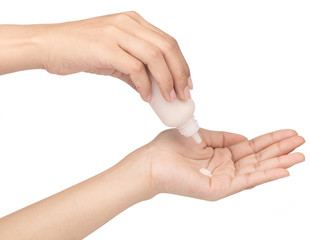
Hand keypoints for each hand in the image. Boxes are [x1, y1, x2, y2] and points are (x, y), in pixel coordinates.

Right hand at [40, 12, 191, 101]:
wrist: (48, 45)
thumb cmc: (80, 50)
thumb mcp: (114, 56)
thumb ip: (135, 69)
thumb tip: (154, 89)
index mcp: (134, 22)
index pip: (168, 42)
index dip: (182, 65)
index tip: (187, 84)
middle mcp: (129, 23)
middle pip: (168, 48)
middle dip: (180, 74)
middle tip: (183, 95)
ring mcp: (117, 33)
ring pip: (155, 57)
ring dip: (166, 81)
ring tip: (168, 99)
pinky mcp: (105, 47)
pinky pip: (135, 68)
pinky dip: (144, 85)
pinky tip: (145, 97)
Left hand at [137, 128, 304, 199]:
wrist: (152, 161)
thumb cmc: (170, 148)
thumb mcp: (202, 135)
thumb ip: (224, 137)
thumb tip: (244, 137)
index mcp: (221, 154)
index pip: (252, 146)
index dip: (270, 139)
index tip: (288, 132)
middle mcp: (225, 167)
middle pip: (259, 157)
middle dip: (280, 149)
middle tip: (301, 141)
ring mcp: (224, 179)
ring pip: (257, 170)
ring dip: (279, 162)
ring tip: (300, 155)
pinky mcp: (219, 188)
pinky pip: (246, 181)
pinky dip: (265, 175)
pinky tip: (282, 169)